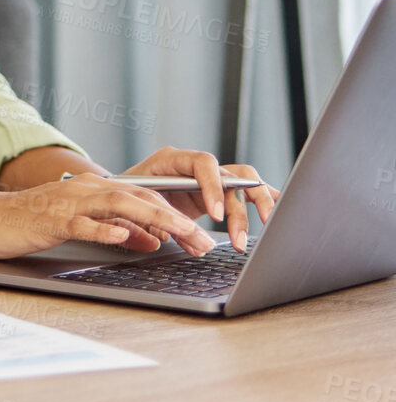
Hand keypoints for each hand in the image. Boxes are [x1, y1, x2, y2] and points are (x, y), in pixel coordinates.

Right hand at [0, 173, 219, 259]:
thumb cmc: (29, 225)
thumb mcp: (79, 227)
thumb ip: (116, 231)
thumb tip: (151, 241)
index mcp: (93, 191)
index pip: (143, 197)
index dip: (175, 215)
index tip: (200, 237)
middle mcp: (85, 191)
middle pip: (139, 198)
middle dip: (175, 219)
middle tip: (203, 242)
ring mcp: (68, 204)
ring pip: (119, 205)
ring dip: (154, 220)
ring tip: (181, 235)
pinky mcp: (51, 220)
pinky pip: (83, 223)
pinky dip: (105, 229)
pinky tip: (125, 236)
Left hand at [120, 146, 280, 250]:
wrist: (122, 196)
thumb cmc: (125, 197)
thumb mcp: (135, 205)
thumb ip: (157, 221)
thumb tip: (188, 242)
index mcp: (172, 160)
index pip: (203, 163)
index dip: (213, 187)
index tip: (215, 215)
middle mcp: (195, 167)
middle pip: (232, 175)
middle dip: (241, 207)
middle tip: (239, 238)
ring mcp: (209, 179)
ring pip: (246, 182)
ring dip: (258, 206)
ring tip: (263, 231)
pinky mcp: (218, 194)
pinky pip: (247, 192)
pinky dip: (266, 201)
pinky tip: (280, 215)